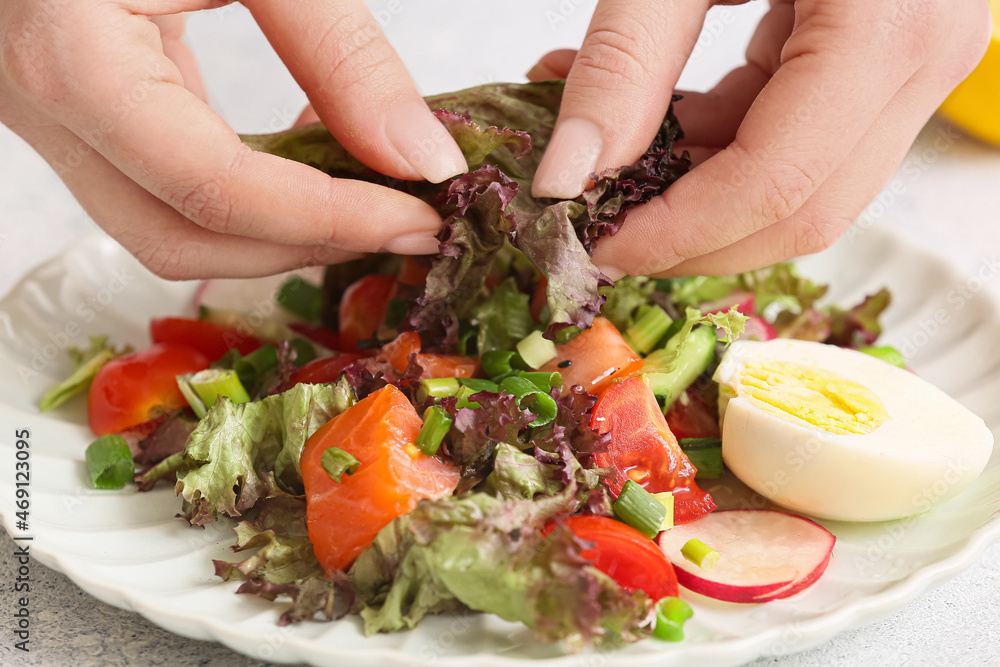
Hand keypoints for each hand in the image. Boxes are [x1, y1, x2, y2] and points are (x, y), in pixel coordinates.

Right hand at [0, 0, 467, 278]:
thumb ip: (340, 51)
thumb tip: (421, 157)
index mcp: (71, 56)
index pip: (215, 190)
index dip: (330, 220)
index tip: (419, 219)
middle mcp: (43, 107)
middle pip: (183, 239)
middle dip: (305, 244)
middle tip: (405, 221)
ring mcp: (50, 117)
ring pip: (169, 228)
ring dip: (280, 230)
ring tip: (368, 188)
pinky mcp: (77, 111)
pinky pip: (166, 186)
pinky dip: (253, 192)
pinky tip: (312, 150)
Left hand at [529, 0, 990, 277]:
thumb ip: (624, 59)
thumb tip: (570, 172)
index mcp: (889, 27)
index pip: (777, 185)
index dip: (676, 233)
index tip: (592, 244)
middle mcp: (923, 61)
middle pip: (800, 211)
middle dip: (688, 236)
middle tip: (593, 223)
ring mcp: (910, 65)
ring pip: (798, 188)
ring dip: (690, 190)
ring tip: (597, 153)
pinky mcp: (879, 61)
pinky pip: (793, 138)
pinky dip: (710, 145)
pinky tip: (642, 117)